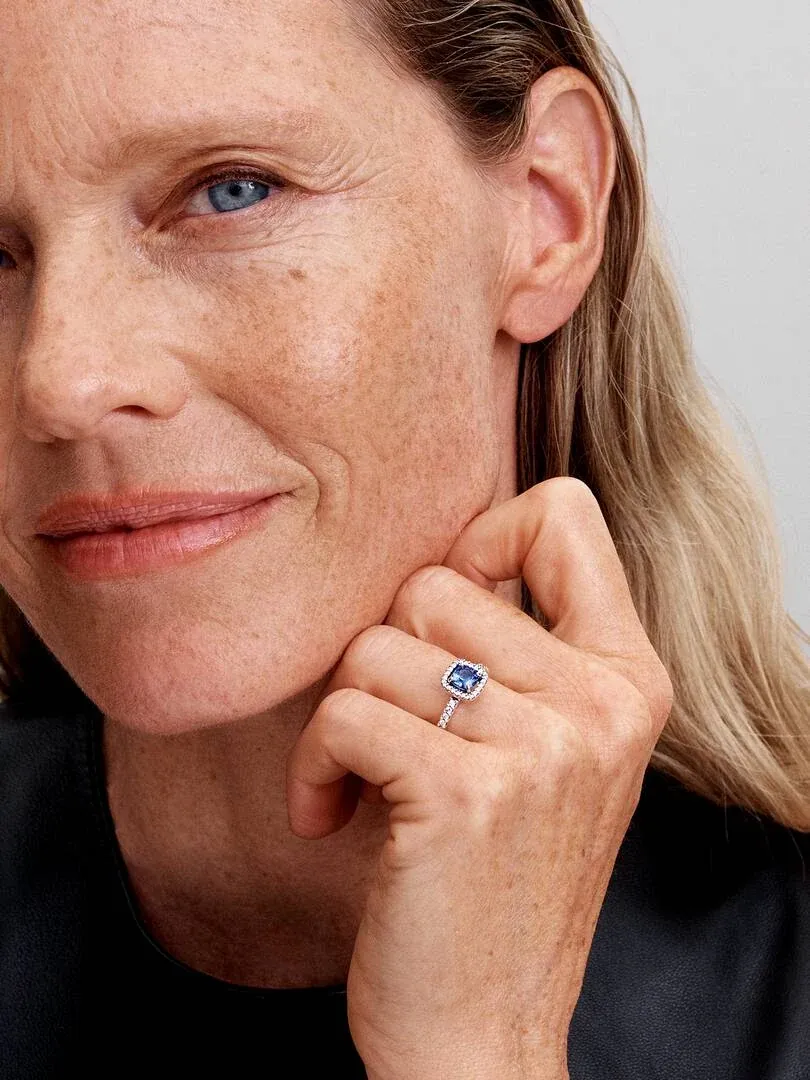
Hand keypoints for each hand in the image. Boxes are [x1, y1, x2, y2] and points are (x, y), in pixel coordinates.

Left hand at [285, 478, 673, 1079]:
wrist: (483, 1033)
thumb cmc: (497, 884)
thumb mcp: (551, 756)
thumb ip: (524, 651)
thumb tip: (438, 560)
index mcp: (628, 678)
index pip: (563, 513)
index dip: (482, 539)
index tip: (444, 618)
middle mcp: (598, 703)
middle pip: (432, 583)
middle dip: (388, 657)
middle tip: (396, 733)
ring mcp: (539, 747)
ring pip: (373, 648)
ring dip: (344, 718)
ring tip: (367, 784)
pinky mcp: (461, 793)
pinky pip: (343, 713)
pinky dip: (314, 765)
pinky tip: (332, 816)